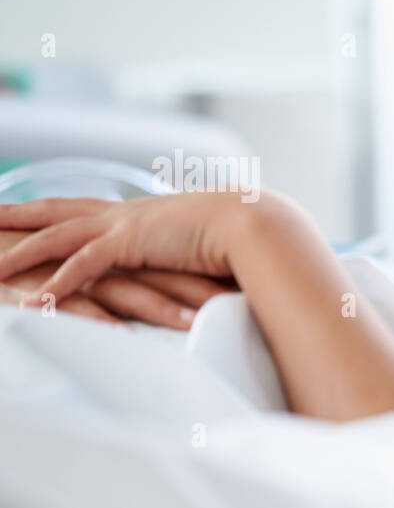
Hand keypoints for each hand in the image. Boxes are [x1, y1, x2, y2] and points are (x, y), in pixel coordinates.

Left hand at [0, 193, 246, 309]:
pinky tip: (35, 301)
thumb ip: (183, 258)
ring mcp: (124, 225)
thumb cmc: (239, 238)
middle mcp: (124, 214)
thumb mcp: (199, 247)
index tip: (21, 206)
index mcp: (139, 214)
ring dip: (19, 253)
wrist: (255, 224)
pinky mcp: (131, 242)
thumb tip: (189, 270)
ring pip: (56, 236)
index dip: (50, 208)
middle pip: (56, 210)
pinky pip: (83, 264)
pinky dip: (58, 283)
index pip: (82, 207)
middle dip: (17, 212)